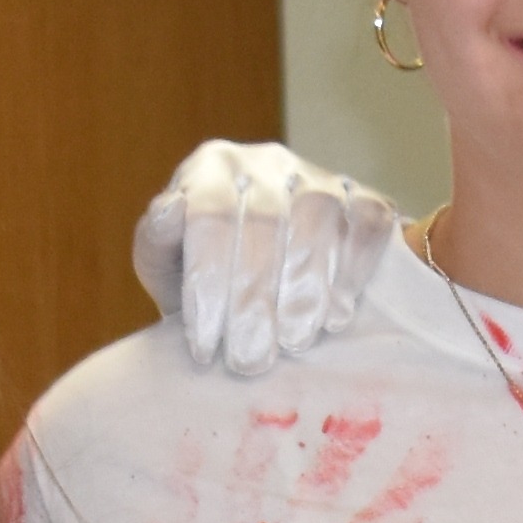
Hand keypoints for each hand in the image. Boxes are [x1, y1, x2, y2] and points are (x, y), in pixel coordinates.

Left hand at [136, 139, 399, 378]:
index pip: (211, 215)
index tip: (205, 347)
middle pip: (266, 220)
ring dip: (306, 286)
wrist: (259, 278)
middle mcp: (265, 162)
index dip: (210, 283)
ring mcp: (317, 176)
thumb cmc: (206, 274)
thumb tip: (169, 210)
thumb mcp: (166, 263)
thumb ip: (157, 241)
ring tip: (293, 342)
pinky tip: (336, 316)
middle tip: (249, 360)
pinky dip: (354, 268)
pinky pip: (366, 221)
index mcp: (211, 169)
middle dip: (255, 298)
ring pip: (317, 216)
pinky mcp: (361, 197)